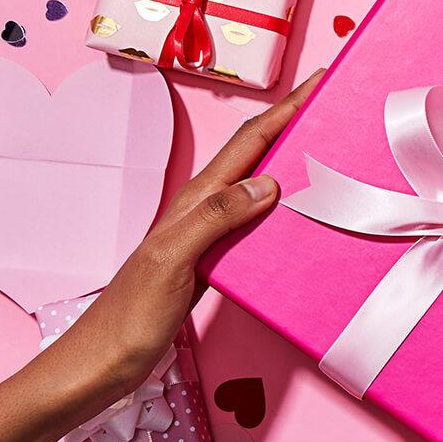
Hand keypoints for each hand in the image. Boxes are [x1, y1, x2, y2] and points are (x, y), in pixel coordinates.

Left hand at [69, 68, 325, 400]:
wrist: (107, 359)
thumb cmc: (133, 314)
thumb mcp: (174, 261)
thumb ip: (216, 219)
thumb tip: (269, 183)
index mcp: (197, 199)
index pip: (250, 142)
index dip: (286, 108)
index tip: (319, 82)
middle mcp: (207, 207)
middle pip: (259, 153)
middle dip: (296, 123)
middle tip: (335, 108)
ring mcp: (213, 232)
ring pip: (263, 184)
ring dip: (294, 162)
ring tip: (331, 152)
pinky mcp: (218, 257)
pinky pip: (261, 221)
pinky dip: (287, 207)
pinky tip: (304, 215)